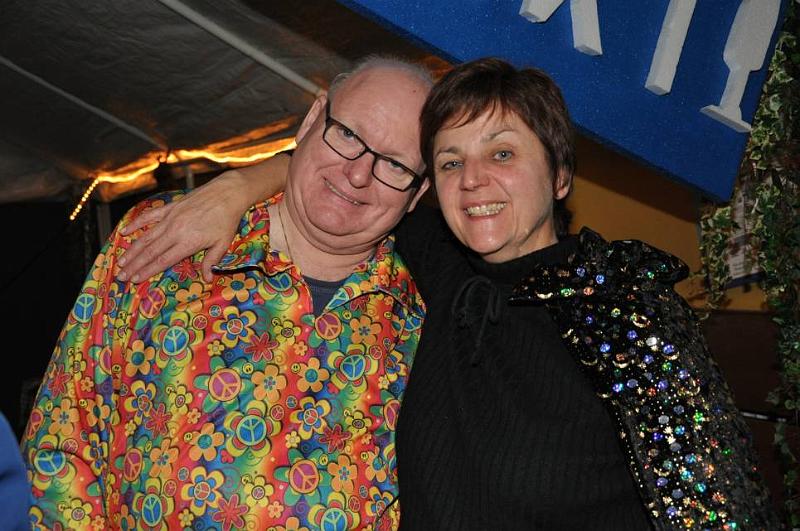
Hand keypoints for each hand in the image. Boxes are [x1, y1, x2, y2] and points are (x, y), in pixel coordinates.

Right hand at [117, 169, 254, 282]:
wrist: (227, 193)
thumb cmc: (227, 219)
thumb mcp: (223, 243)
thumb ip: (212, 261)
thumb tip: (207, 279)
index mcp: (188, 242)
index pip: (163, 261)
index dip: (147, 271)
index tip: (135, 279)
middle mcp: (175, 231)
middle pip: (150, 251)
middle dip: (134, 265)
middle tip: (121, 275)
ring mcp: (170, 218)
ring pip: (146, 236)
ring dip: (132, 250)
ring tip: (120, 261)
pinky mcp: (170, 207)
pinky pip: (149, 216)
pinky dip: (136, 224)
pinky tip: (125, 231)